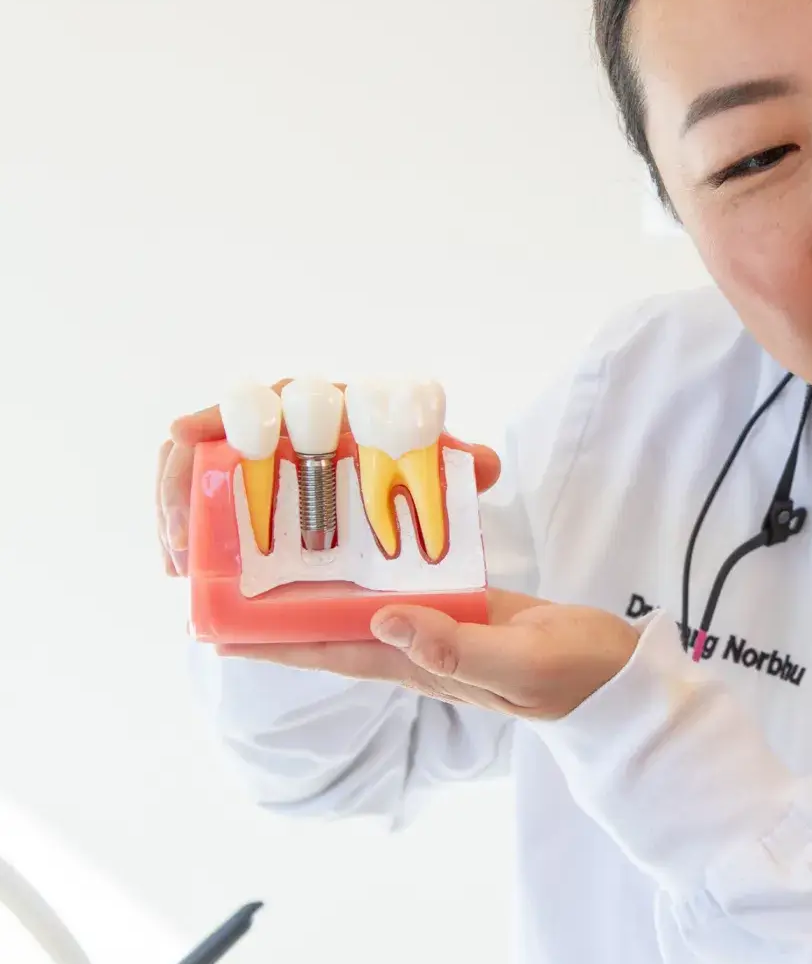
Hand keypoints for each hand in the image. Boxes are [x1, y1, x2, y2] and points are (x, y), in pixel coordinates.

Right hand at [156, 381, 500, 575]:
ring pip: (195, 465)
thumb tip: (484, 464)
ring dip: (175, 507)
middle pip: (216, 433)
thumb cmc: (417, 466)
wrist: (411, 483)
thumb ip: (460, 465)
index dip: (231, 412)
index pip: (277, 398)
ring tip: (177, 559)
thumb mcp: (438, 469)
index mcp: (333, 408)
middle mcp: (287, 425)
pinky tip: (179, 565)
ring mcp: (258, 456)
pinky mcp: (241, 486)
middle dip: (183, 475)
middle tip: (182, 528)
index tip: (189, 432)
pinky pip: (197, 493)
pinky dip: (183, 525)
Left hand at [212, 591, 638, 716]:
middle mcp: (420, 646)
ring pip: (368, 602)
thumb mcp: (521, 661)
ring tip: (276, 549)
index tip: (218, 629)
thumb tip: (385, 619)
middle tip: (229, 576)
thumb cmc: (576, 677)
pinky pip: (411, 581)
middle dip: (283, 610)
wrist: (621, 677)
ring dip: (323, 584)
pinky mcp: (468, 605)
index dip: (276, 641)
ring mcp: (443, 625)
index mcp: (423, 664)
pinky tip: (363, 539)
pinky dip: (381, 563)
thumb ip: (458, 646)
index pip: (335, 650)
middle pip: (336, 627)